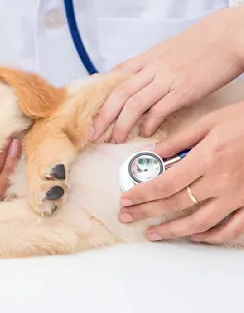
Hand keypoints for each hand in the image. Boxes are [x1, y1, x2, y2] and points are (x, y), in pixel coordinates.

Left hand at [91, 7, 243, 143]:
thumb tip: (135, 77)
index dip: (100, 95)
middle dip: (103, 116)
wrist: (227, 36)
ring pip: (134, 104)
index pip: (115, 77)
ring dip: (121, 125)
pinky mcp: (183, 91)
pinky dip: (149, 123)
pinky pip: (159, 110)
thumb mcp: (166, 49)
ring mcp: (166, 80)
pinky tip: (145, 133)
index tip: (91, 110)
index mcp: (146, 58)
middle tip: (93, 133)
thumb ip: (148, 64)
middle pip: (118, 94)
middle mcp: (151, 69)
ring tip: (115, 139)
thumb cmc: (200, 42)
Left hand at [118, 102, 243, 244]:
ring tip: (153, 234)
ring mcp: (237, 197)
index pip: (165, 183)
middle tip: (127, 217)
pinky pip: (231, 228)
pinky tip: (195, 236)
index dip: (142, 194)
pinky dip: (212, 236)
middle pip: (176, 204)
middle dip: (147, 212)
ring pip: (200, 222)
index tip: (126, 199)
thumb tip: (155, 153)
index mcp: (206, 159)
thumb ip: (180, 139)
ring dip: (173, 230)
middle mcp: (220, 182)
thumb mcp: (209, 122)